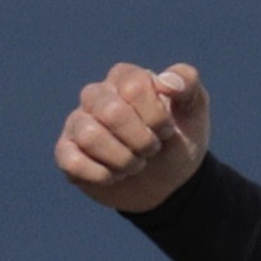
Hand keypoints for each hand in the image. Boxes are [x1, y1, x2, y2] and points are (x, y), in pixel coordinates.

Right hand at [57, 61, 209, 212]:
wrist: (170, 182)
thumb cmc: (178, 139)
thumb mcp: (194, 110)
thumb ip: (189, 83)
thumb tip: (167, 83)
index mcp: (124, 78)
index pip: (134, 87)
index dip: (157, 117)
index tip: (167, 130)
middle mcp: (95, 95)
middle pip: (111, 112)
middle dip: (143, 141)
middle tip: (152, 150)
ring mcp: (77, 123)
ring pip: (90, 136)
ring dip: (124, 160)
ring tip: (135, 164)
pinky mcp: (66, 152)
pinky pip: (72, 161)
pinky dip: (101, 175)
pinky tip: (114, 176)